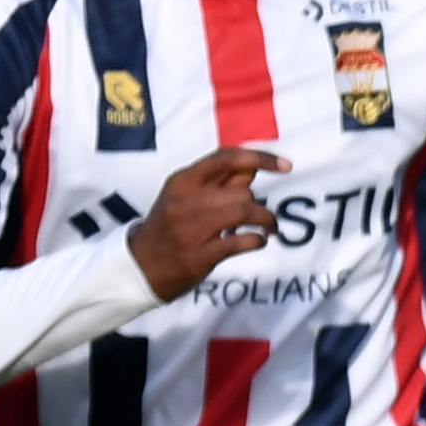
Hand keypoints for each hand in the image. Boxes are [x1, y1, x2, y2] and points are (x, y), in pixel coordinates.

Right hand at [130, 148, 289, 299]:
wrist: (139, 267)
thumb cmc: (168, 228)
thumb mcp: (184, 197)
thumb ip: (217, 182)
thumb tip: (253, 168)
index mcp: (182, 181)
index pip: (226, 158)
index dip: (260, 158)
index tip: (286, 166)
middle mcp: (185, 201)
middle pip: (240, 190)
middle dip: (258, 203)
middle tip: (261, 215)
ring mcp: (190, 229)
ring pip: (243, 211)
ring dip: (265, 220)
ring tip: (268, 228)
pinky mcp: (198, 255)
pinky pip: (239, 241)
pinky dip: (256, 240)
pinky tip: (256, 241)